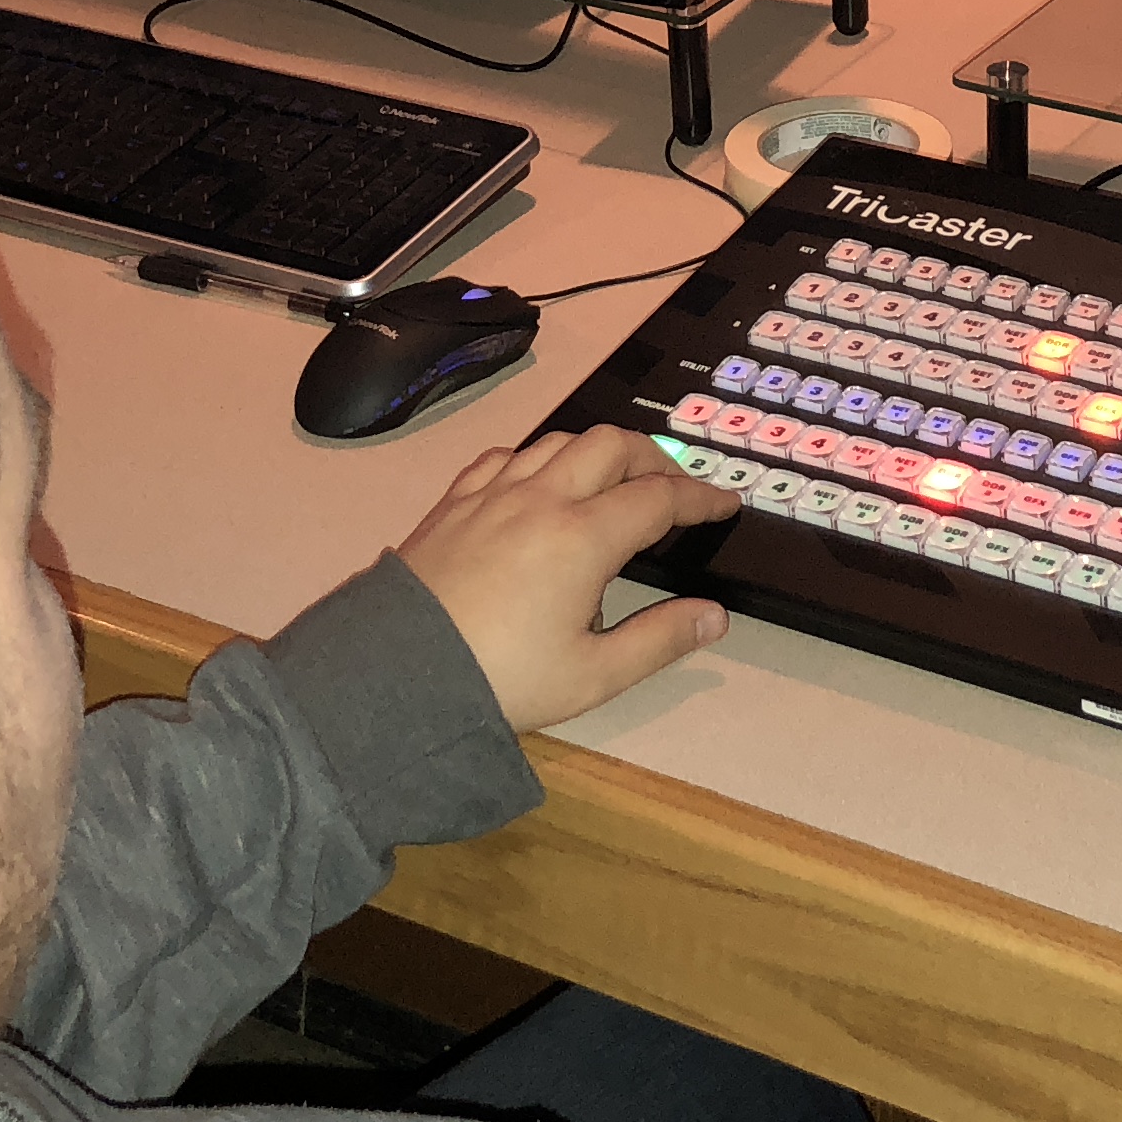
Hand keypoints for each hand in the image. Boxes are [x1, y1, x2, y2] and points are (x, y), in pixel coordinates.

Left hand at [394, 425, 739, 732]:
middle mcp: (540, 499)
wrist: (399, 677)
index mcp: (583, 538)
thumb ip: (659, 640)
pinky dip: (540, 458)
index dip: (699, 498)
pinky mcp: (454, 503)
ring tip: (614, 480)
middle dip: (653, 459)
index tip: (723, 504)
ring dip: (598, 451)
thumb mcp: (593, 675)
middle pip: (612, 446)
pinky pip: (506, 456)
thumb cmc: (501, 680)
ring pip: (559, 441)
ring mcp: (492, 494)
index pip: (658, 499)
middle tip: (674, 488)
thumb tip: (713, 617)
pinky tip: (540, 481)